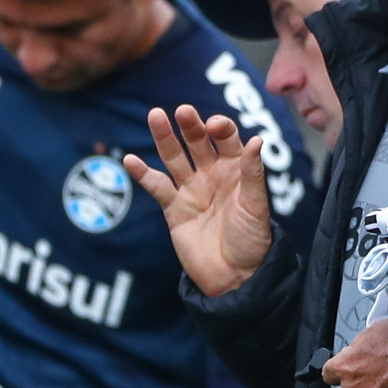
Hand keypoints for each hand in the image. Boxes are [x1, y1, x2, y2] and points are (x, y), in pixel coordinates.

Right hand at [126, 104, 275, 296]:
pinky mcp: (173, 208)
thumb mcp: (256, 206)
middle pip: (197, 143)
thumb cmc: (252, 240)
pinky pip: (156, 186)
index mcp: (235, 169)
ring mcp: (191, 190)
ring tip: (155, 116)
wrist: (234, 276)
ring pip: (174, 158)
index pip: (225, 139)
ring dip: (164, 138)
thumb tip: (256, 140)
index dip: (219, 129)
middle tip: (182, 111)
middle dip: (190, 126)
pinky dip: (143, 173)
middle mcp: (212, 174)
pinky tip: (130, 159)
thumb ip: (253, 173)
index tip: (213, 126)